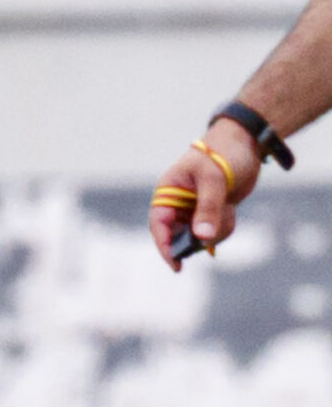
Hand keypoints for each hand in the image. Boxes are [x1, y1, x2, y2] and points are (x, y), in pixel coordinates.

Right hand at [148, 124, 260, 271]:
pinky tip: (231, 208)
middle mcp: (177, 203)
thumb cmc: (223, 154)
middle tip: (212, 237)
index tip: (176, 263)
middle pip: (178, 235)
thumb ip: (208, 209)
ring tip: (228, 208)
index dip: (165, 245)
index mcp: (168, 192)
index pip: (159, 224)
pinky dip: (224, 226)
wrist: (246, 143)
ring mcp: (194, 209)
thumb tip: (202, 238)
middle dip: (196, 238)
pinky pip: (215, 231)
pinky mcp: (210, 212)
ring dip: (216, 229)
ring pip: (200, 236)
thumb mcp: (215, 180)